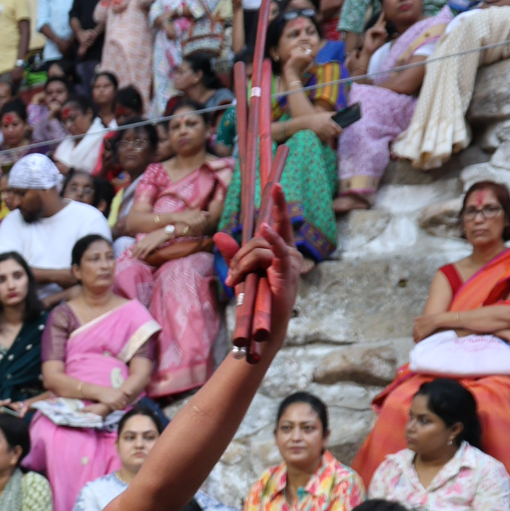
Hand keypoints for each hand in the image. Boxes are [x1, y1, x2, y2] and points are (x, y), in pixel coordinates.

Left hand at [225, 180, 300, 363]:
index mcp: (281, 250)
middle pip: (258, 239)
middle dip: (239, 256)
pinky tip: (264, 227)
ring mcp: (290, 261)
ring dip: (241, 264)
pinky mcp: (287, 271)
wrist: (263, 326)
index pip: (280, 221)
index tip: (274, 184)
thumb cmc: (256, 299)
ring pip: (259, 248)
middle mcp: (289, 252)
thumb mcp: (242, 272)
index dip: (279, 203)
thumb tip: (219, 235)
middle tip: (231, 277)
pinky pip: (277, 250)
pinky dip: (271, 238)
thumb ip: (233, 253)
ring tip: (234, 282)